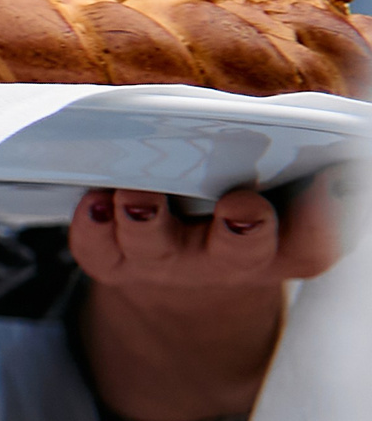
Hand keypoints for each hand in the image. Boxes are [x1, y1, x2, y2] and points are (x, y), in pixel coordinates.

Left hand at [71, 177, 343, 420]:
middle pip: (241, 252)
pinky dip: (91, 226)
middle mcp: (227, 260)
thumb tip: (319, 138)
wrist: (182, 281)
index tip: (330, 182)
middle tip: (242, 205)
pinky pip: (98, 251)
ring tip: (137, 194)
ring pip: (157, 247)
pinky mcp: (114, 261)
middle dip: (244, 228)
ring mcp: (167, 263)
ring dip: (147, 218)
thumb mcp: (278, 206)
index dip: (326, 219)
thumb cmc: (238, 219)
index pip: (315, 243)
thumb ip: (291, 175)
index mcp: (282, 248)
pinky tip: (93, 201)